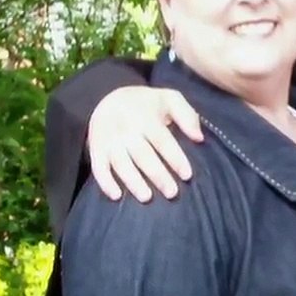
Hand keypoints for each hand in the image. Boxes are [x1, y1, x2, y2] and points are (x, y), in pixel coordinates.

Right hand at [86, 86, 203, 202]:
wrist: (108, 98)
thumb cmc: (146, 103)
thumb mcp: (169, 98)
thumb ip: (187, 115)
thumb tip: (199, 138)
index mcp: (145, 117)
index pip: (162, 140)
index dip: (175, 158)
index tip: (187, 175)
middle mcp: (126, 130)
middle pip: (143, 155)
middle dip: (157, 175)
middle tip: (172, 193)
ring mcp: (109, 140)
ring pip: (121, 164)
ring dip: (133, 182)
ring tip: (147, 198)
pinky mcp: (96, 149)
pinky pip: (98, 168)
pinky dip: (105, 183)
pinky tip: (116, 196)